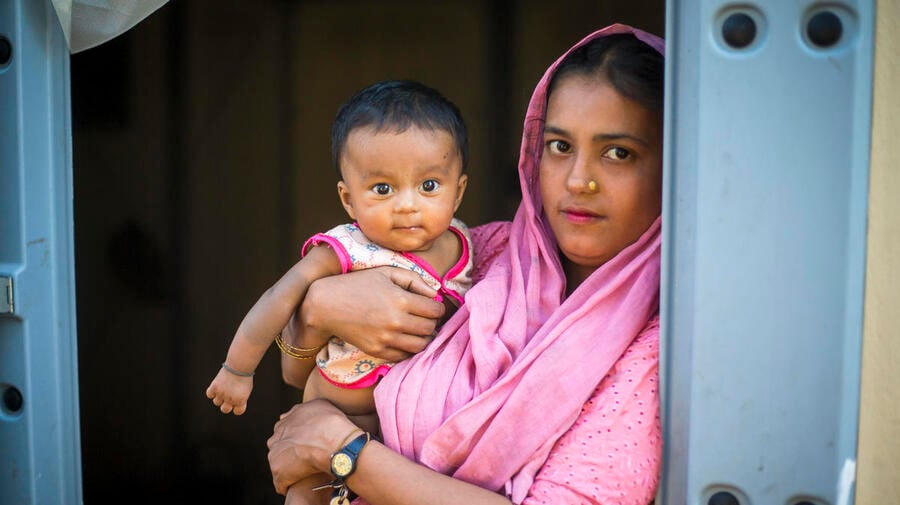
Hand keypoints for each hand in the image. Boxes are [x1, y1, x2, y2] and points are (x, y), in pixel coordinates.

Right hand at [205, 367, 252, 414]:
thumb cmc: (244, 377)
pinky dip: (212, 392)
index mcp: (241, 400)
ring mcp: (222, 393)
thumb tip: (230, 404)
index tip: (239, 399)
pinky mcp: (214, 387)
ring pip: (216, 402)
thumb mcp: (246, 390)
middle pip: (225, 410)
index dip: (238, 406)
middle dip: (227, 404)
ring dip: (219, 397)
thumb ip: (238, 399)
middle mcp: (230, 399)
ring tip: (224, 387)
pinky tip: (217, 386)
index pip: (238, 412)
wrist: (239, 365)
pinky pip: (210, 394)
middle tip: (229, 395)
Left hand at [267, 400, 357, 494]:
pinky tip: (302, 484)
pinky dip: (290, 484)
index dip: (297, 439)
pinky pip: (281, 482)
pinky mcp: (278, 469)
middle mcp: (277, 434)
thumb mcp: (321, 405)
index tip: (307, 445)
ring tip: (306, 474)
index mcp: (287, 420)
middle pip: (279, 446)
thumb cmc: (333, 425)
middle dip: (289, 452)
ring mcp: (275, 452)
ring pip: (280, 464)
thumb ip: (309, 409)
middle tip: (306, 458)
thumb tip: (308, 412)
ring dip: (290, 469)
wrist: (333, 442)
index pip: (285, 431)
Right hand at [301, 267, 444, 361]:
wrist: (326, 305)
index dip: (437, 308)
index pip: (435, 310)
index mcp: (400, 300)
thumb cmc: (358, 284)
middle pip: (430, 329)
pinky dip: (408, 349)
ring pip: (421, 346)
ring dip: (424, 338)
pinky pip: (404, 356)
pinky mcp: (377, 351)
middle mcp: (395, 322)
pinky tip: (404, 338)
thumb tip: (435, 294)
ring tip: (417, 329)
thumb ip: (415, 280)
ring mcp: (386, 339)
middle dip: (432, 323)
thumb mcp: (386, 273)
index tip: (432, 306)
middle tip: (426, 318)